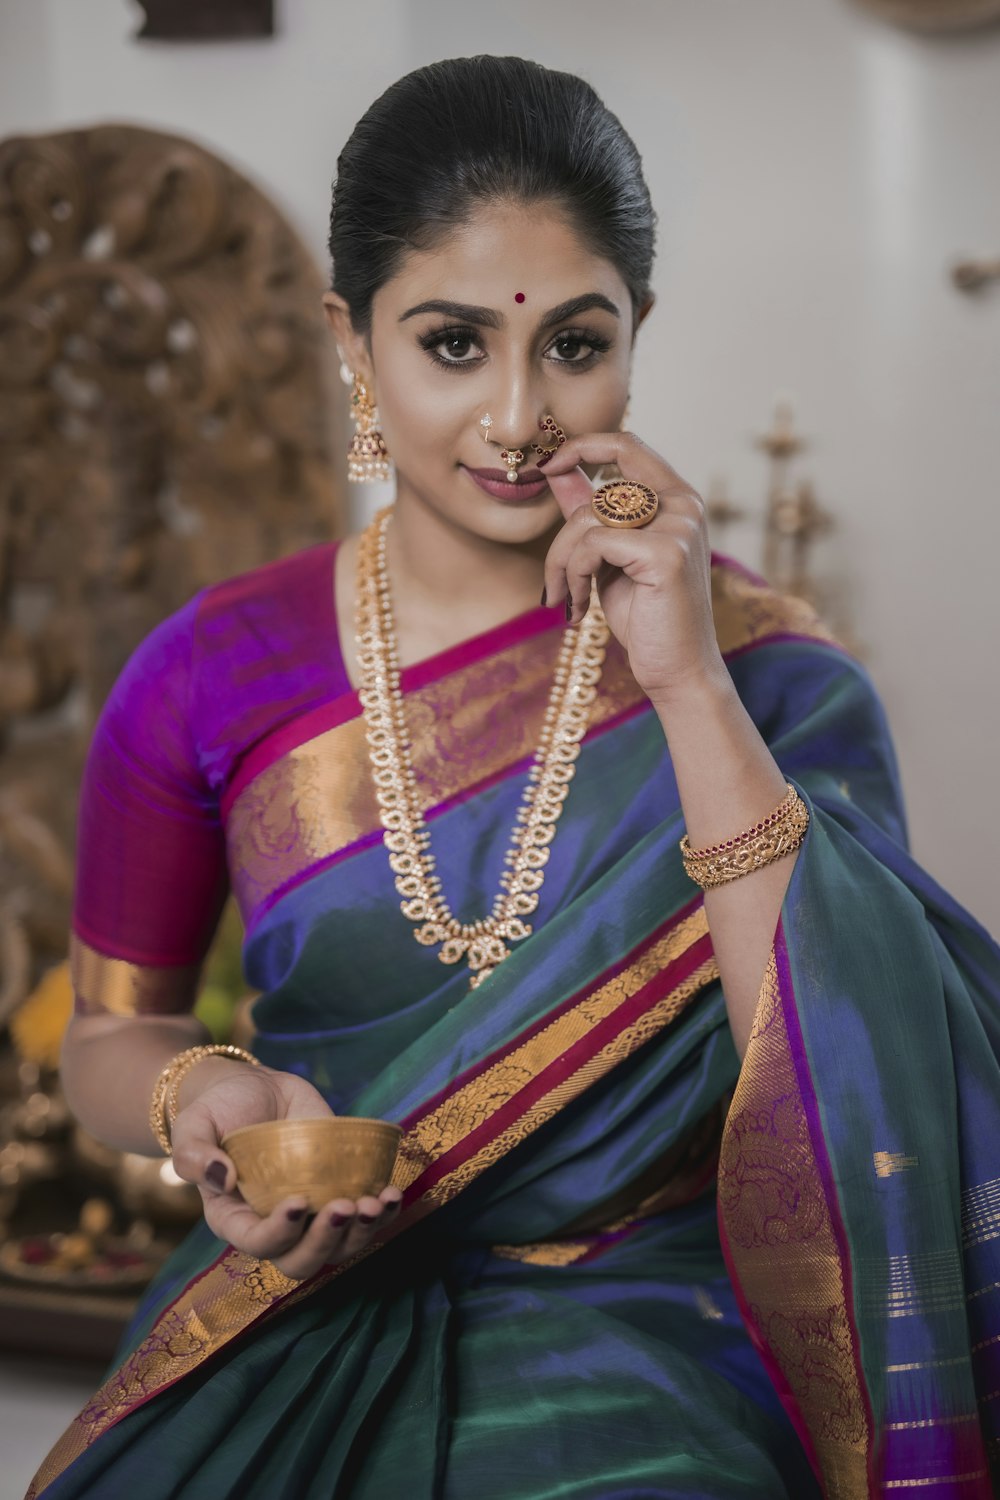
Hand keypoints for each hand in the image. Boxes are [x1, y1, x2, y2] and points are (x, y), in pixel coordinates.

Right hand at [170, 1063, 403, 1280]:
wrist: (255, 1089)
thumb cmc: (217, 1111)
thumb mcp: (193, 1125)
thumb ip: (193, 1153)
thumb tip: (221, 1176)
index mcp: (235, 1219)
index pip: (258, 1243)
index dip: (279, 1233)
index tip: (298, 1201)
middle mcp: (276, 1225)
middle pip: (302, 1260)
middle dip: (326, 1241)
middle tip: (343, 1207)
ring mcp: (311, 1212)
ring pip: (339, 1247)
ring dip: (362, 1232)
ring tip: (376, 1202)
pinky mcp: (339, 1190)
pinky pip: (364, 1218)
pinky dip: (384, 1213)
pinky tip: (392, 1194)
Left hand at [540, 432, 726, 709]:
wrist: (678, 672)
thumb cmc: (646, 619)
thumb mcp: (610, 559)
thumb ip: (590, 514)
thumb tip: (556, 470)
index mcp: (678, 500)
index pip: (627, 444)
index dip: (581, 446)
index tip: (546, 466)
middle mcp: (684, 505)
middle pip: (594, 495)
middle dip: (560, 542)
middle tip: (551, 586)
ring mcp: (679, 526)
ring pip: (586, 522)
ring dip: (561, 566)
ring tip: (567, 601)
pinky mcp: (665, 553)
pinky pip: (592, 546)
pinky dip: (573, 577)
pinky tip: (579, 608)